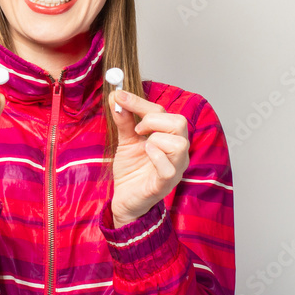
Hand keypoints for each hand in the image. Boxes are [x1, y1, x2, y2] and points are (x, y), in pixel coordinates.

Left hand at [108, 90, 189, 226]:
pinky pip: (169, 167)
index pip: (162, 111)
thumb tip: (115, 97)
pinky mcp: (167, 183)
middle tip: (137, 129)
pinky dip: (156, 156)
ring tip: (143, 147)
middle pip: (179, 122)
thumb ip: (124, 120)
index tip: (119, 95)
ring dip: (156, 139)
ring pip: (179, 143)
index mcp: (168, 137)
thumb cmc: (131, 169)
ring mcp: (175, 167)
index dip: (140, 102)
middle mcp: (177, 150)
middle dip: (153, 120)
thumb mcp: (125, 140)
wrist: (125, 198)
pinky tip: (145, 156)